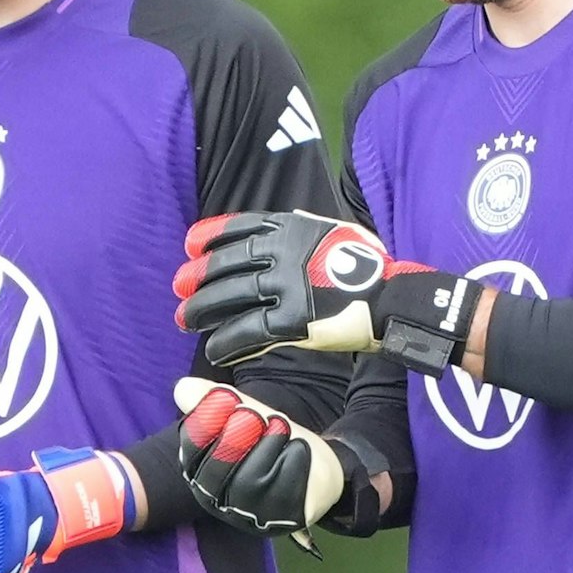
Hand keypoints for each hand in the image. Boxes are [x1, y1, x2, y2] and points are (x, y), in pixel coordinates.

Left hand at [174, 210, 479, 373]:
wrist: (395, 298)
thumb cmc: (370, 267)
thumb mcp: (336, 231)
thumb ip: (306, 229)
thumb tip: (287, 222)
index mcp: (294, 229)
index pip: (242, 227)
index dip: (211, 237)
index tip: (190, 245)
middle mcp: (286, 253)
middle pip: (228, 264)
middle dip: (199, 277)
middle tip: (178, 288)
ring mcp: (288, 286)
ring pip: (232, 297)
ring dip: (203, 309)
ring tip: (184, 320)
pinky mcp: (293, 320)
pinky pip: (249, 331)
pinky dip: (227, 341)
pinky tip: (213, 350)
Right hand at [174, 378, 344, 549]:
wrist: (317, 463)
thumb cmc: (269, 440)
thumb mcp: (241, 413)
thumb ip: (214, 401)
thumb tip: (183, 387)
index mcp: (200, 475)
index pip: (190, 451)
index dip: (207, 420)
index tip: (227, 398)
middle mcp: (219, 502)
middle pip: (215, 472)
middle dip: (237, 435)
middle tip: (256, 414)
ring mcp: (251, 517)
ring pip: (249, 482)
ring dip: (268, 443)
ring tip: (281, 427)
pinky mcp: (283, 520)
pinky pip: (284, 488)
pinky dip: (293, 457)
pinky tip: (298, 447)